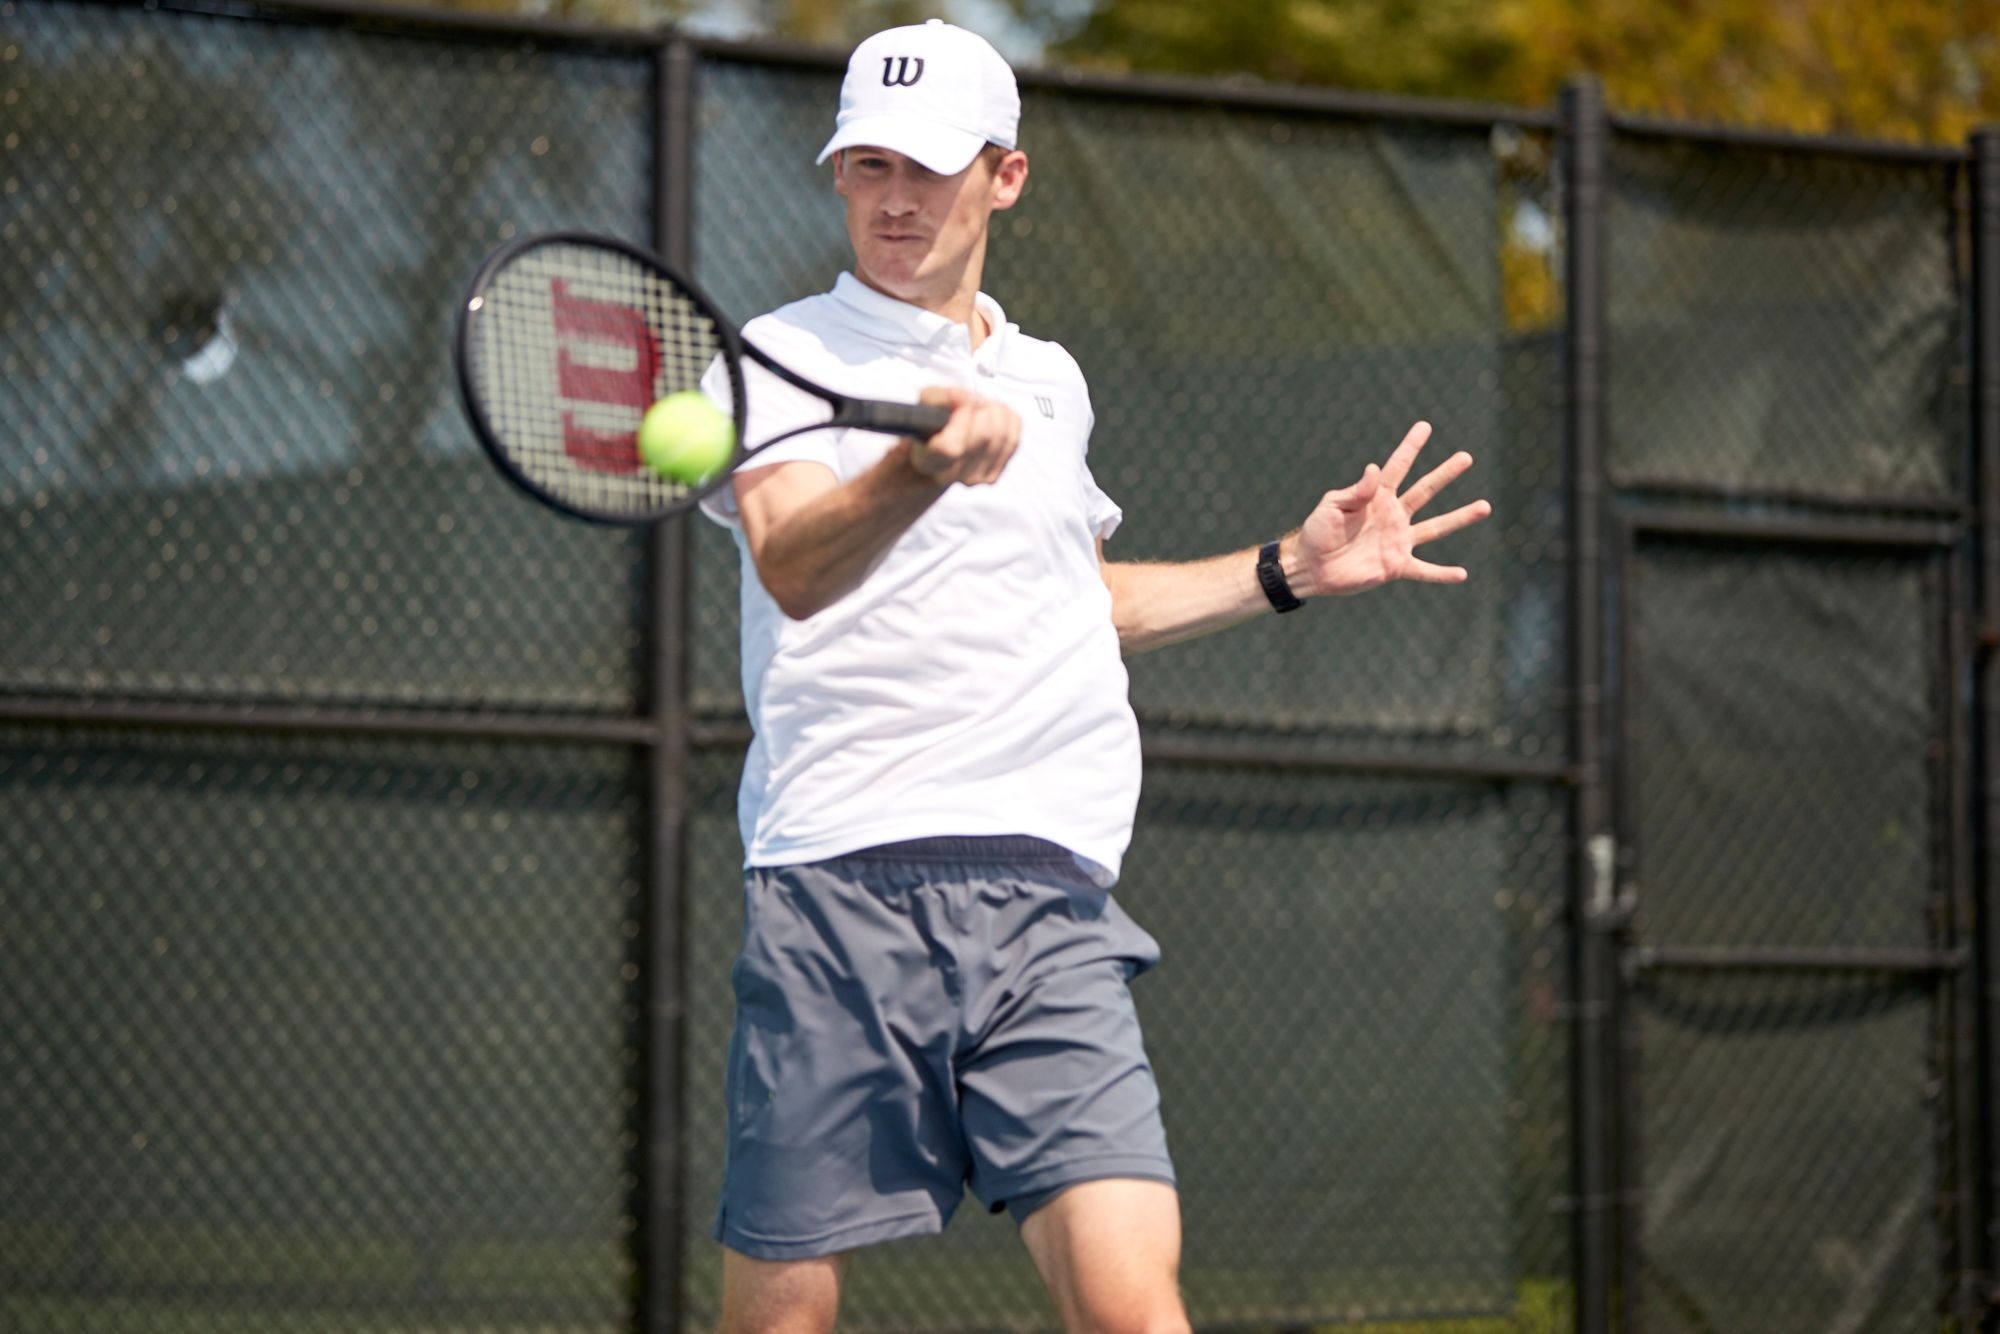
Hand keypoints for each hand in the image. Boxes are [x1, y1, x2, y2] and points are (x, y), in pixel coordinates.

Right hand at [905, 385, 1019, 485]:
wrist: (941, 452)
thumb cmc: (933, 425)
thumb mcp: (928, 402)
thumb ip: (942, 396)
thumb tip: (964, 398)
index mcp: (928, 458)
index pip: (951, 447)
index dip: (962, 419)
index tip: (962, 406)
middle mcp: (949, 475)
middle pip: (983, 437)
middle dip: (982, 410)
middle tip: (975, 402)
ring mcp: (973, 479)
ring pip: (1000, 437)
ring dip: (996, 413)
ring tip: (984, 408)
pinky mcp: (993, 476)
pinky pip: (1013, 441)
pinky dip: (1008, 421)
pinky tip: (996, 416)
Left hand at [1287, 421, 1490, 597]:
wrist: (1311, 567)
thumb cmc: (1318, 532)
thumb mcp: (1332, 505)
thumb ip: (1356, 490)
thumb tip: (1375, 468)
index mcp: (1376, 497)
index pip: (1398, 467)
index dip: (1410, 447)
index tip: (1425, 426)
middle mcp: (1393, 515)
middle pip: (1425, 491)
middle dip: (1445, 474)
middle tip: (1466, 457)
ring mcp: (1398, 540)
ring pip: (1436, 528)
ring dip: (1460, 517)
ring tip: (1485, 506)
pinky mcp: (1396, 566)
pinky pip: (1424, 570)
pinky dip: (1442, 574)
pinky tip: (1462, 574)